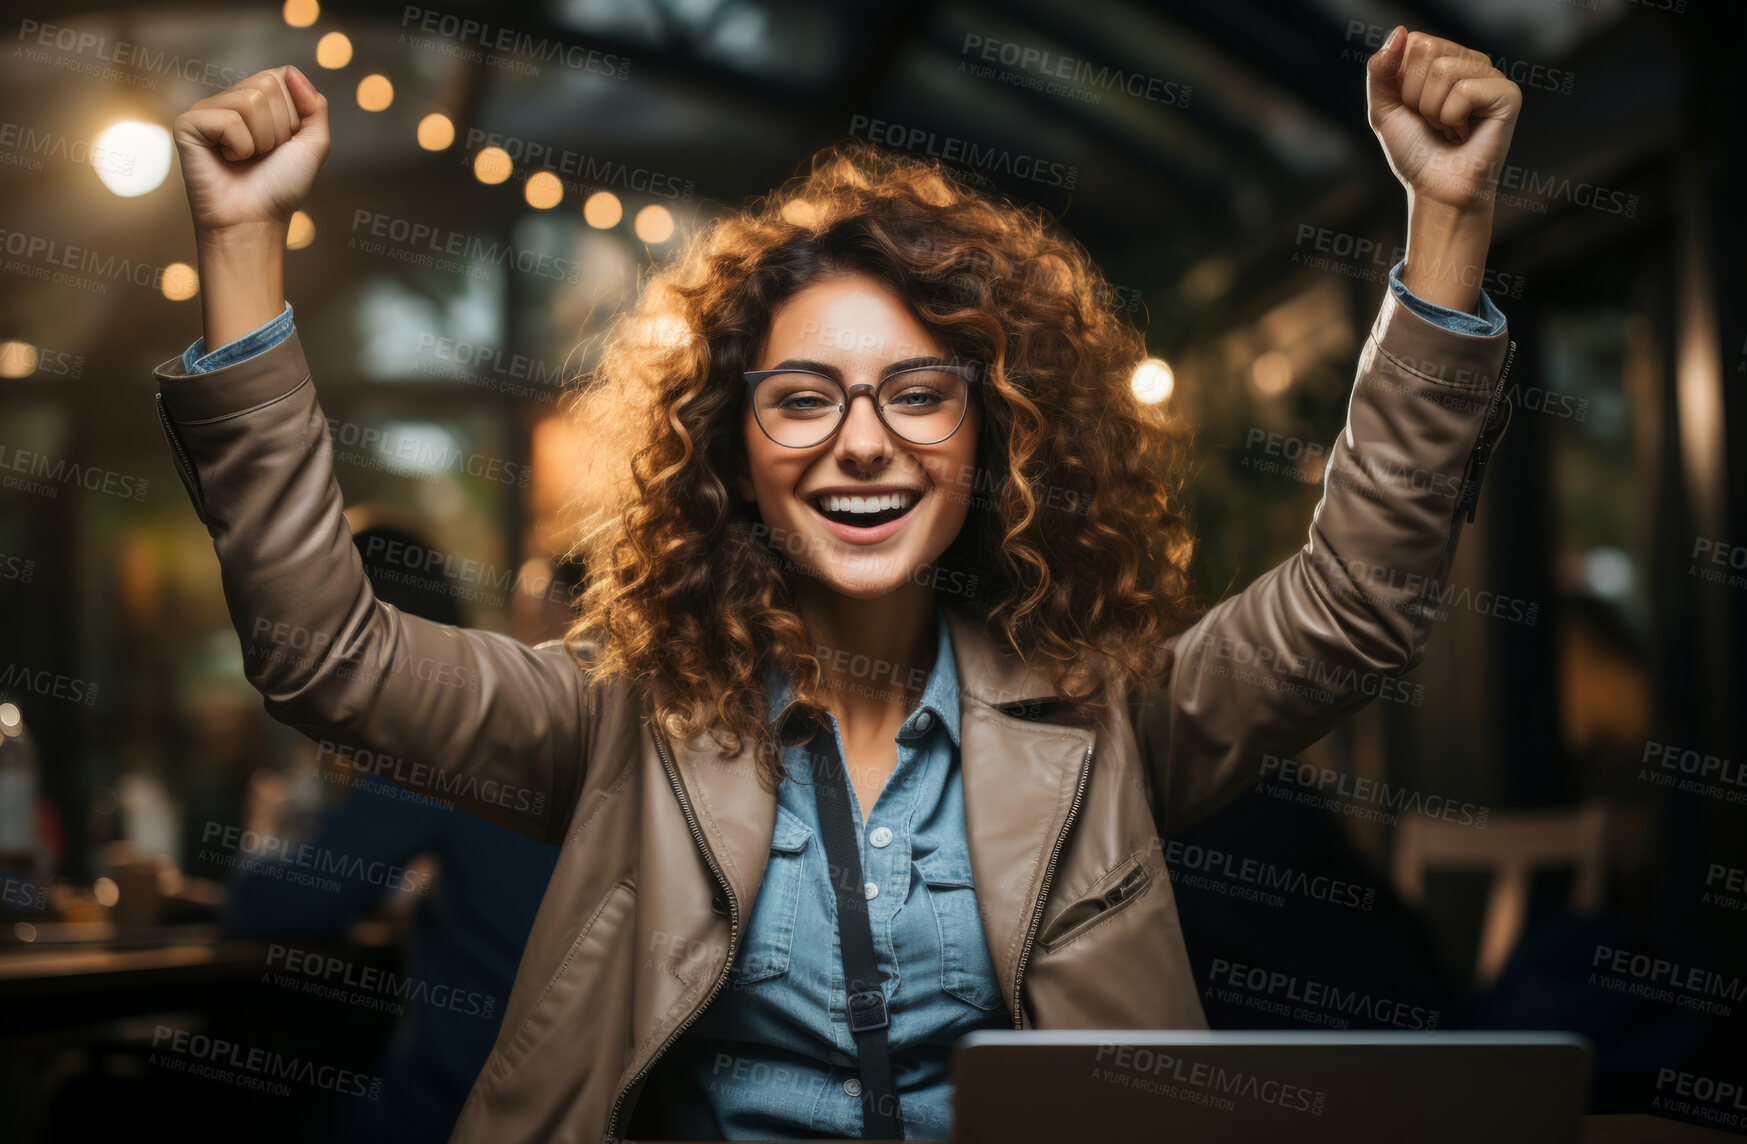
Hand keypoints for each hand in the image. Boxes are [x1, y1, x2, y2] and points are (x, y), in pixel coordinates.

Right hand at [173, 66, 328, 348]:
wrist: (256, 220)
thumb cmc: (280, 186)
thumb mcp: (313, 144)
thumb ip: (314, 105)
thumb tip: (290, 69)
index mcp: (256, 101)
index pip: (282, 77)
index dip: (293, 115)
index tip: (284, 144)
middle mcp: (229, 100)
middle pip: (267, 85)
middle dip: (279, 127)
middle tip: (264, 155)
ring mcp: (207, 110)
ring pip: (250, 100)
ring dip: (261, 139)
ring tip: (246, 159)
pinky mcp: (188, 123)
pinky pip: (228, 119)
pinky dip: (239, 145)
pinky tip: (227, 160)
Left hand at [1365, 28, 1521, 313]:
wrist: (1436, 188)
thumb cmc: (1415, 152)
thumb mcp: (1384, 109)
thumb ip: (1380, 70)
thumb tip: (1400, 31)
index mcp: (1444, 59)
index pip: (1413, 42)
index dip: (1403, 83)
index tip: (1415, 110)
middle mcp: (1470, 61)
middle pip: (1427, 51)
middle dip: (1416, 96)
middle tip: (1433, 121)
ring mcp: (1491, 75)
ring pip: (1443, 70)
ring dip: (1434, 111)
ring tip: (1449, 128)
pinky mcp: (1508, 94)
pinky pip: (1465, 90)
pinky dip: (1453, 118)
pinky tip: (1465, 132)